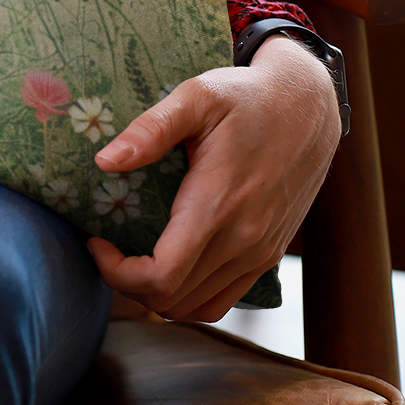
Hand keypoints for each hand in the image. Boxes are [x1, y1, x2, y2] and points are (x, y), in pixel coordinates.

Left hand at [86, 36, 341, 321]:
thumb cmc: (247, 98)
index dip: (117, 272)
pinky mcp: (268, 254)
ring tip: (132, 259)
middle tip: (107, 248)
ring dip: (157, 295)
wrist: (308, 108)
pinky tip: (170, 266)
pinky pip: (223, 299)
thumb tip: (105, 161)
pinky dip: (189, 296)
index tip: (96, 241)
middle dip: (127, 283)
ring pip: (198, 307)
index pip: (161, 276)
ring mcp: (259, 252)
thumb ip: (151, 129)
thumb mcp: (196, 96)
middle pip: (173, 300)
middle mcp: (242, 240)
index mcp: (218, 205)